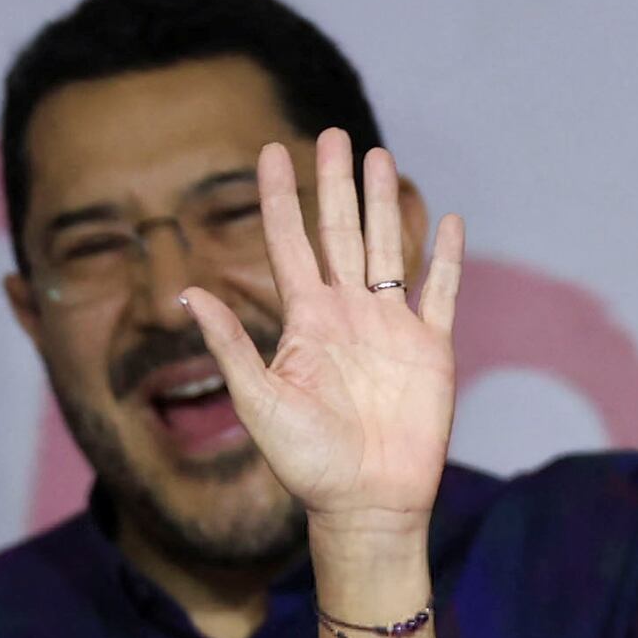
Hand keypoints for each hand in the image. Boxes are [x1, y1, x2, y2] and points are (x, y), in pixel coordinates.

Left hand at [178, 133, 457, 540]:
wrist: (364, 503)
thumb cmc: (306, 463)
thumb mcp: (259, 402)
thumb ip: (230, 345)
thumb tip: (188, 294)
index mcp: (304, 322)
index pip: (288, 244)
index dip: (278, 199)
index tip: (270, 151)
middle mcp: (345, 315)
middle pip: (339, 233)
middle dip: (335, 183)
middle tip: (333, 134)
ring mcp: (389, 328)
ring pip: (385, 248)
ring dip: (384, 204)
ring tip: (380, 156)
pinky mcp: (430, 348)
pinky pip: (439, 292)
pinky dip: (446, 258)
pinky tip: (449, 222)